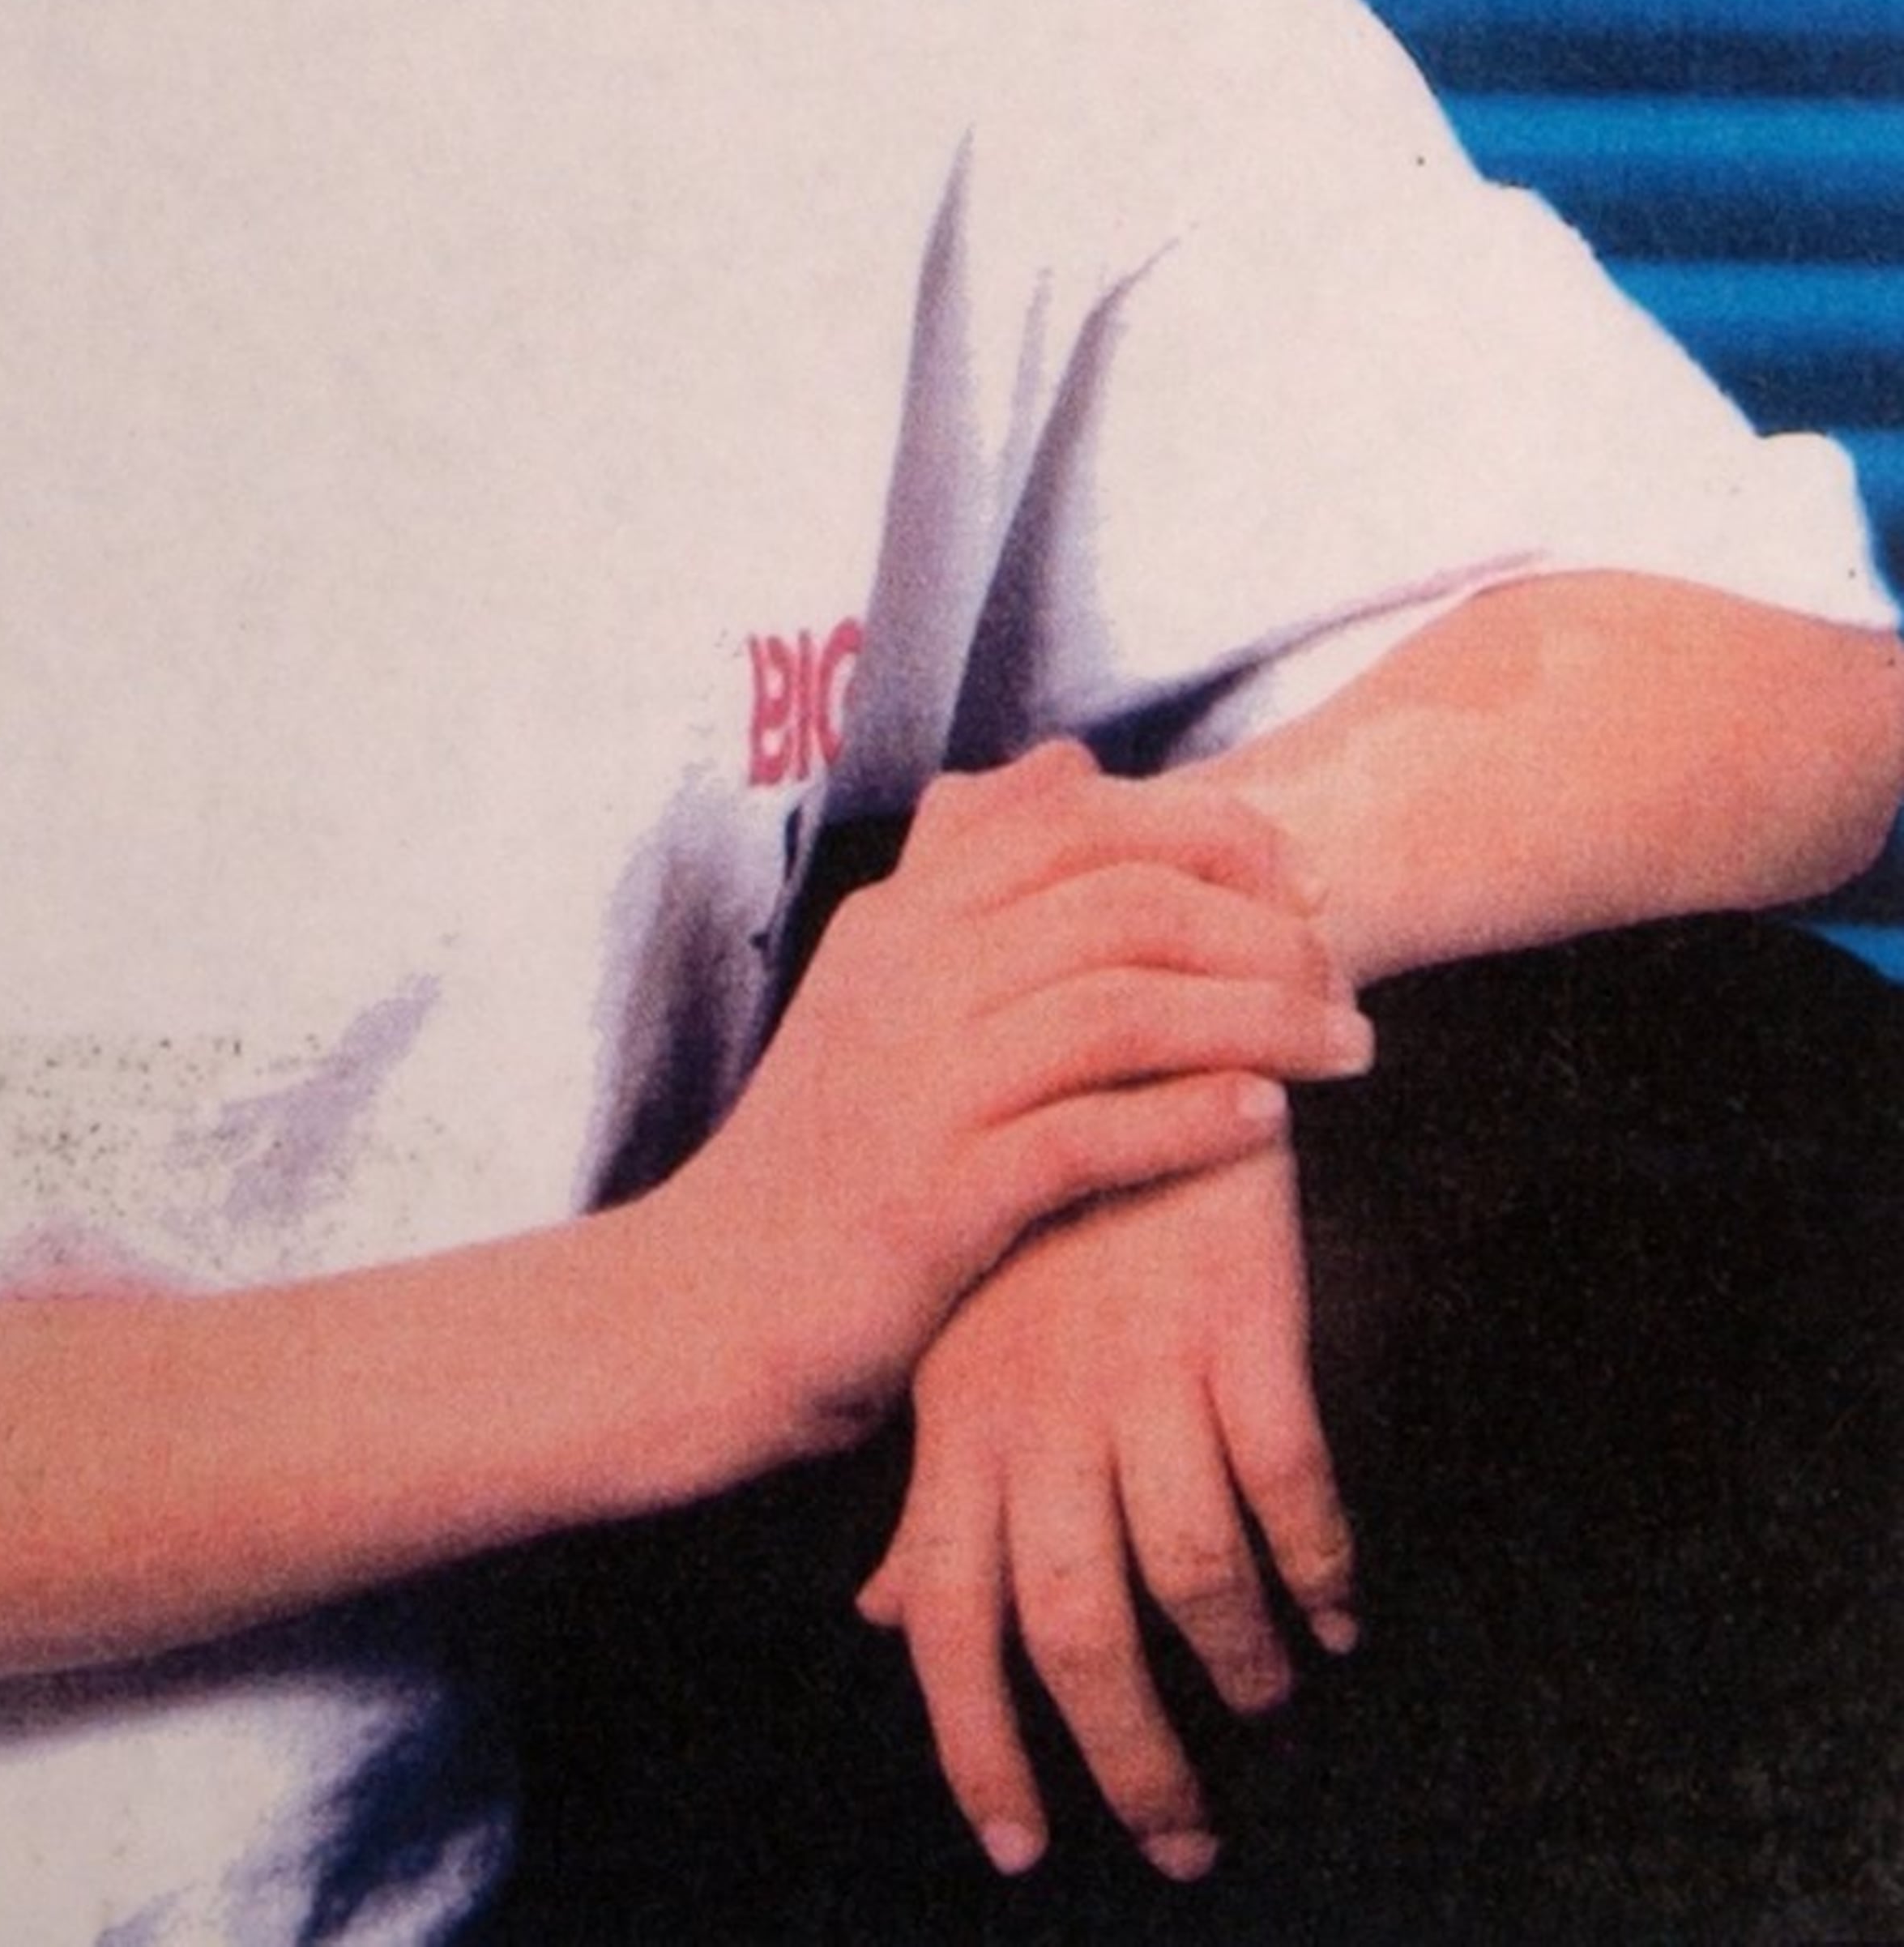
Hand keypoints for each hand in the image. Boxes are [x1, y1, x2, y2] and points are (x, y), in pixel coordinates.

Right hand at [662, 744, 1371, 1465]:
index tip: (1299, 880)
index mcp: (899, 916)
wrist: (717, 1303)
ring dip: (1258, 1022)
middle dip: (1260, 931)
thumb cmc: (826, 1143)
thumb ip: (967, 868)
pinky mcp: (941, 1195)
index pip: (1074, 820)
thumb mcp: (878, 980)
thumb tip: (1066, 760)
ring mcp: (921, 1084)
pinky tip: (1264, 1122)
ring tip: (1345, 1048)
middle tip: (1343, 972)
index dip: (1207, 833)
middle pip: (1119, 906)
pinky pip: (1092, 1135)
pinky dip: (1191, 1120)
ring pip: (1122, 1010)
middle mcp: (907, 978)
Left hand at [858, 1136, 1359, 1883]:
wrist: (1139, 1051)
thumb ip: (935, 1491)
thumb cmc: (1048, 1223)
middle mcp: (1041, 1407)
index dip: (978, 1743)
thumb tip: (886, 1618)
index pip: (951, 1618)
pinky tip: (1337, 1607)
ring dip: (1243, 1666)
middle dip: (1132, 1763)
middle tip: (1182, 1847)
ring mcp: (1141, 1368)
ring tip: (1272, 1697)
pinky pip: (1289, 1493)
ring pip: (1192, 1579)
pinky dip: (1321, 1571)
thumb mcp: (965, 1350)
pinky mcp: (1241, 1328)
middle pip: (1074, 1631)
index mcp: (962, 1420)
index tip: (1014, 1846)